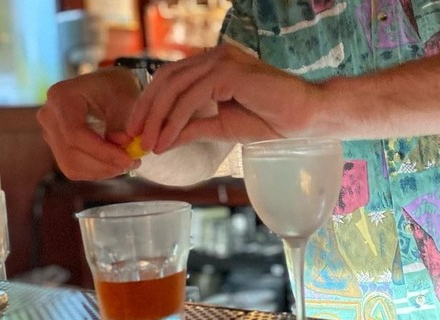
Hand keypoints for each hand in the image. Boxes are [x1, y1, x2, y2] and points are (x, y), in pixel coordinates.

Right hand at [37, 68, 140, 180]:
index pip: (76, 134)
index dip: (103, 152)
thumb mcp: (126, 100)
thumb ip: (124, 124)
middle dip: (105, 164)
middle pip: (71, 154)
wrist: (106, 86)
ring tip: (126, 163)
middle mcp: (49, 116)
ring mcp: (49, 133)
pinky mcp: (57, 147)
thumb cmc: (117, 88)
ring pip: (71, 166)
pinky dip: (97, 171)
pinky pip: (73, 169)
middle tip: (132, 162)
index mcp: (61, 97)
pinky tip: (114, 163)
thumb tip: (122, 147)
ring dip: (103, 170)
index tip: (128, 159)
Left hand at [127, 45, 322, 153]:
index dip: (150, 103)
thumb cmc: (271, 120)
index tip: (138, 129)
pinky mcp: (228, 72)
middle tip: (134, 137)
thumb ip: (193, 128)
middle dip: (146, 109)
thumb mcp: (222, 127)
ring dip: (157, 118)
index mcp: (213, 64)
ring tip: (149, 143)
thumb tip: (163, 140)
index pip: (170, 78)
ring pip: (175, 87)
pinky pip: (192, 97)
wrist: (305, 117)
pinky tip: (167, 140)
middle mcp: (214, 56)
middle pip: (166, 79)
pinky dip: (176, 120)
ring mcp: (221, 60)